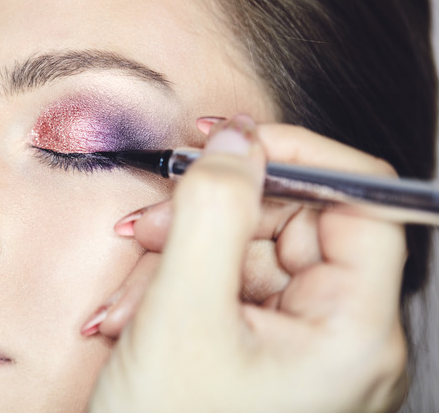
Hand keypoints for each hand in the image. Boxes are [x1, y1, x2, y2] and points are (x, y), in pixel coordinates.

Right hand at [84, 115, 407, 412]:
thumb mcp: (180, 312)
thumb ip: (211, 210)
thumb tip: (234, 141)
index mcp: (354, 334)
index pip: (360, 203)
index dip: (298, 158)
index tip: (233, 141)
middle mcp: (340, 339)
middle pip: (293, 225)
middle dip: (213, 214)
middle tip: (153, 218)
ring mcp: (300, 348)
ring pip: (249, 254)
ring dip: (181, 254)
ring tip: (133, 292)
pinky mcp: (261, 352)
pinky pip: (228, 288)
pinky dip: (178, 285)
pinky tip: (138, 310)